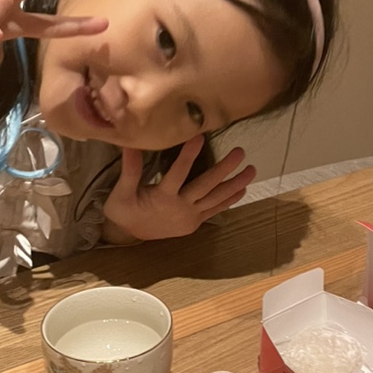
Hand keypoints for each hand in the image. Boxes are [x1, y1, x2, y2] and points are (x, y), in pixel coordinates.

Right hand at [101, 135, 256, 242]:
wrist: (128, 236)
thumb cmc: (123, 211)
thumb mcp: (121, 192)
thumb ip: (130, 170)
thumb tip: (132, 145)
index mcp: (162, 198)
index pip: (178, 173)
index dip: (188, 155)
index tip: (199, 136)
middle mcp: (180, 208)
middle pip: (206, 186)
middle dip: (225, 168)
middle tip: (240, 152)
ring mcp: (190, 216)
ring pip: (216, 199)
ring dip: (235, 184)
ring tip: (251, 170)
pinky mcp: (195, 222)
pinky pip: (216, 210)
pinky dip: (229, 200)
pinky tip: (242, 189)